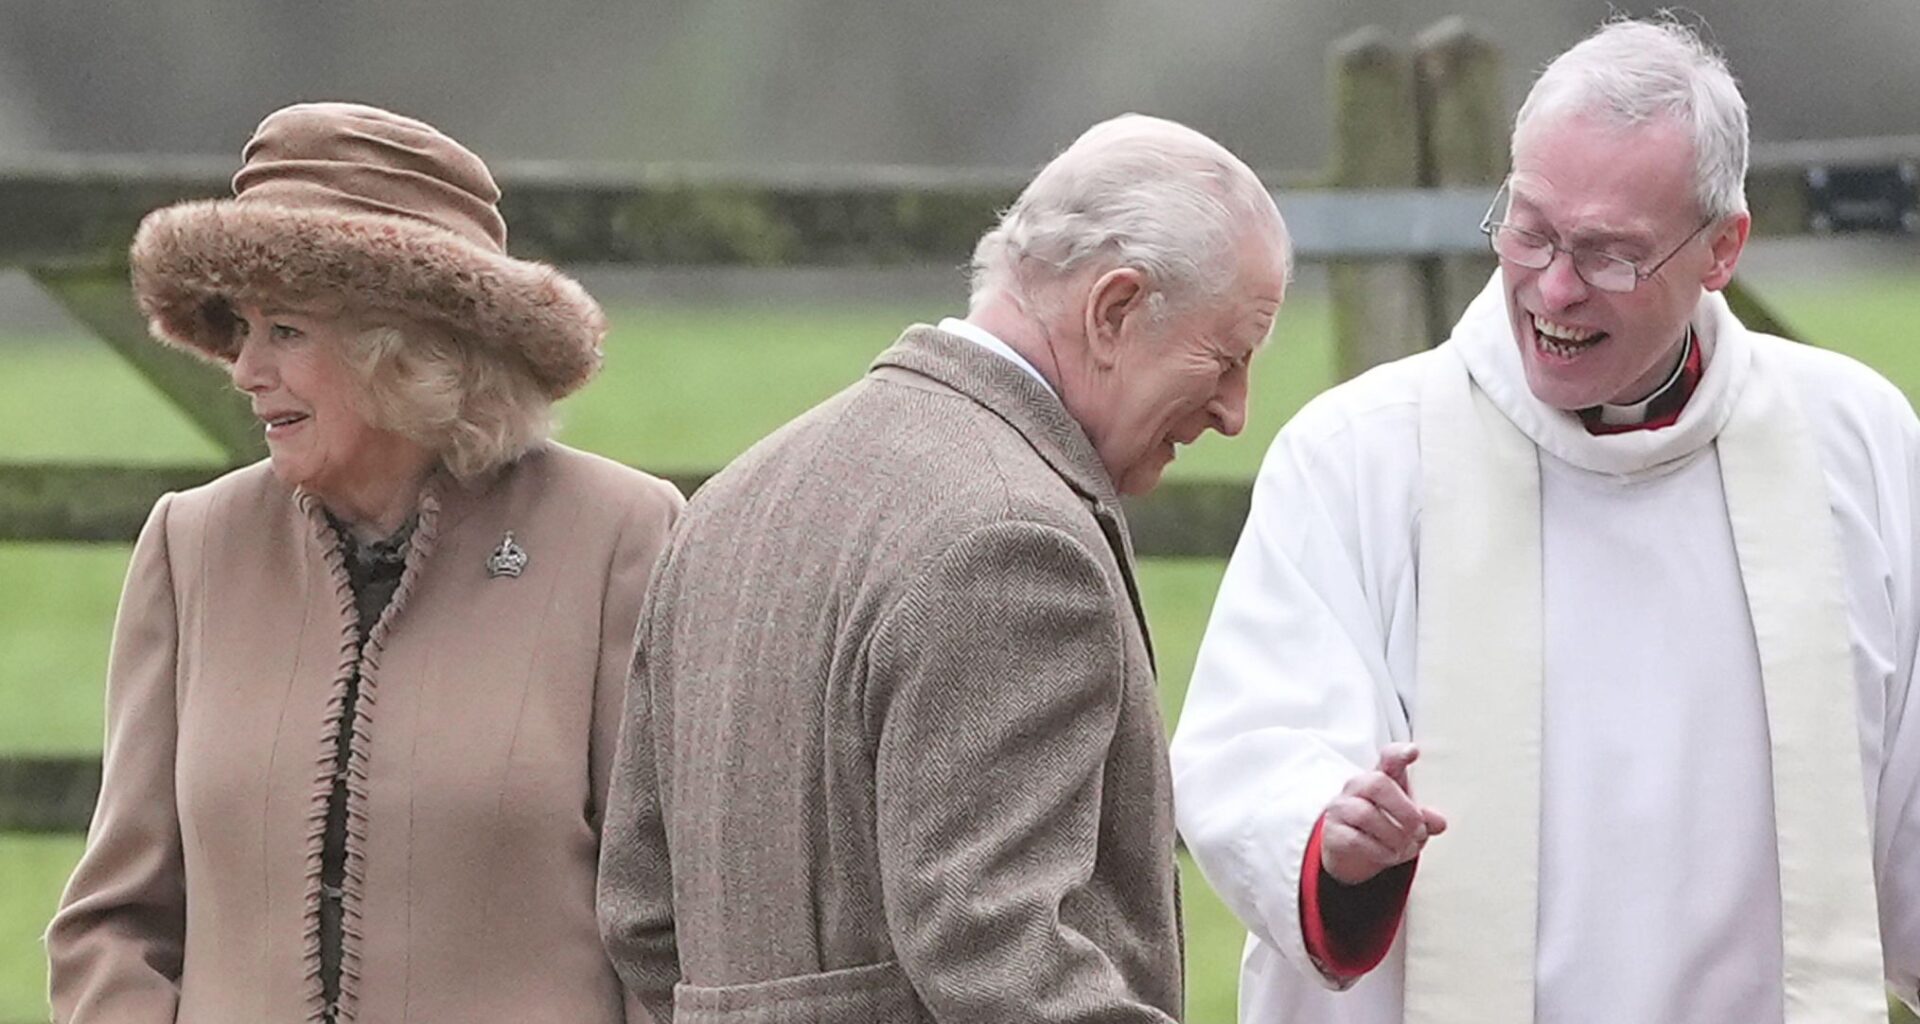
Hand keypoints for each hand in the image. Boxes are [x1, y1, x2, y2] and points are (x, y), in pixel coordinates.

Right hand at [1320, 743, 1447, 885]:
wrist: (1350, 852)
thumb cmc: (1382, 825)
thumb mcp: (1408, 822)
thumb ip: (1424, 820)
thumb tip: (1439, 823)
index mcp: (1381, 778)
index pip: (1388, 758)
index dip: (1399, 753)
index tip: (1413, 752)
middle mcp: (1358, 787)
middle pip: (1377, 784)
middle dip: (1404, 810)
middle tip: (1419, 830)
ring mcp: (1341, 808)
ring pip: (1365, 814)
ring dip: (1393, 835)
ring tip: (1405, 847)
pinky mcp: (1333, 832)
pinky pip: (1355, 839)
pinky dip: (1379, 851)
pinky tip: (1389, 855)